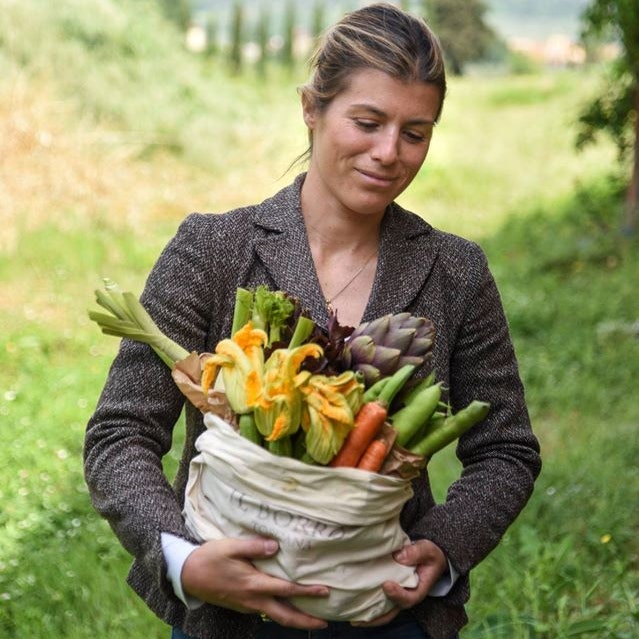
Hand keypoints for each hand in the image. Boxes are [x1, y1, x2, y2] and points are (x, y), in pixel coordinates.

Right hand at [181, 537, 328, 629]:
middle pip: (285, 616)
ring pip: (276, 617)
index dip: (307, 591)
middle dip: (306, 621)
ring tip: (312, 618)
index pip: (286, 590)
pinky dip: (281, 612)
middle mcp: (253, 600)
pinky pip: (266, 612)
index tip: (324, 591)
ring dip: (295, 619)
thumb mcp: (230, 547)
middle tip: (325, 623)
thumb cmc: (210, 558)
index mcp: (253, 584)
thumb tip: (276, 546)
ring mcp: (248, 606)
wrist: (188, 576)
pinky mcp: (243, 606)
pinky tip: (287, 606)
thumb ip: (254, 546)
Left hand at [352, 539, 447, 627]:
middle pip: (393, 611)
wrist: (428, 557)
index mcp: (419, 589)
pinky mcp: (389, 590)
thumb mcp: (428, 550)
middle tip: (361, 617)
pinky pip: (379, 601)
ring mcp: (397, 595)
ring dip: (369, 615)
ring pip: (384, 610)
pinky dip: (367, 604)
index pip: (409, 598)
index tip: (386, 585)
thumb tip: (399, 556)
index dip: (398, 594)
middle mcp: (407, 596)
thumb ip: (416, 552)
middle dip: (377, 617)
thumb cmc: (428, 554)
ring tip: (353, 617)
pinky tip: (353, 603)